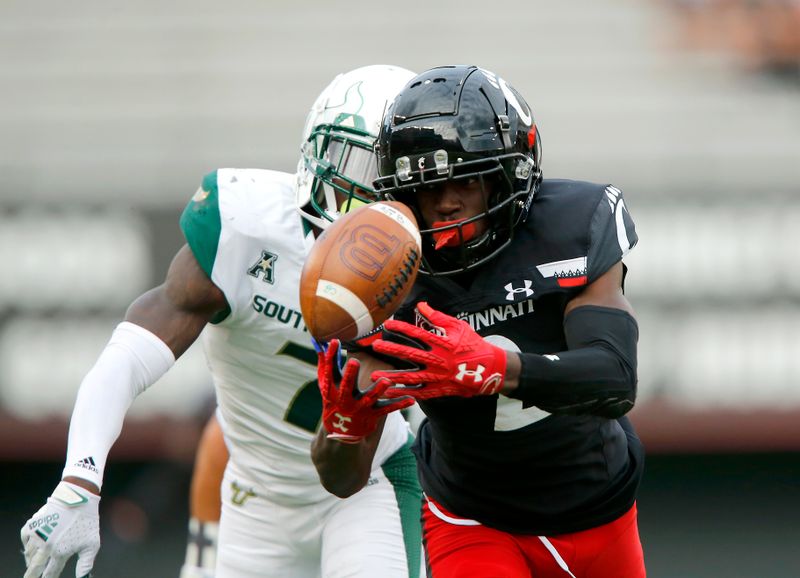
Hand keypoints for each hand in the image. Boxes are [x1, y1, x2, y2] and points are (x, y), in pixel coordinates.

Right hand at [21, 481, 100, 577]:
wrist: (78, 497)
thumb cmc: (87, 520)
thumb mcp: (92, 543)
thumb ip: (86, 564)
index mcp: (60, 552)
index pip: (50, 573)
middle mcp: (46, 546)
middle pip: (34, 567)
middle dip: (31, 575)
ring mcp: (38, 535)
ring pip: (28, 554)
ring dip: (30, 560)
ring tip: (31, 564)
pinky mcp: (33, 524)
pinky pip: (24, 538)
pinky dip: (25, 544)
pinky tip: (28, 547)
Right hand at [318, 339, 413, 442]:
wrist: (342, 431)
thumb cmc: (334, 400)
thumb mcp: (326, 384)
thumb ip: (324, 363)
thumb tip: (320, 342)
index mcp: (332, 389)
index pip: (330, 371)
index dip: (332, 357)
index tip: (335, 341)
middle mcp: (345, 399)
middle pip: (347, 386)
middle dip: (350, 375)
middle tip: (354, 361)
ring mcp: (359, 408)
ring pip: (369, 398)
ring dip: (378, 390)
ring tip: (386, 381)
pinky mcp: (372, 415)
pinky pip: (387, 409)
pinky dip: (399, 404)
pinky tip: (411, 399)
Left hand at [371, 302, 506, 398]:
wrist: (490, 369)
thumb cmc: (473, 345)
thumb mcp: (459, 327)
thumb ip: (438, 317)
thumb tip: (421, 305)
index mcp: (444, 343)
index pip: (419, 334)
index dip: (402, 328)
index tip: (387, 324)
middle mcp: (439, 360)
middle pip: (411, 355)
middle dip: (392, 350)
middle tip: (375, 346)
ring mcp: (439, 377)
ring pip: (412, 377)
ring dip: (393, 376)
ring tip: (375, 375)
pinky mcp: (441, 389)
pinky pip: (420, 393)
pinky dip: (405, 394)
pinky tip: (390, 393)